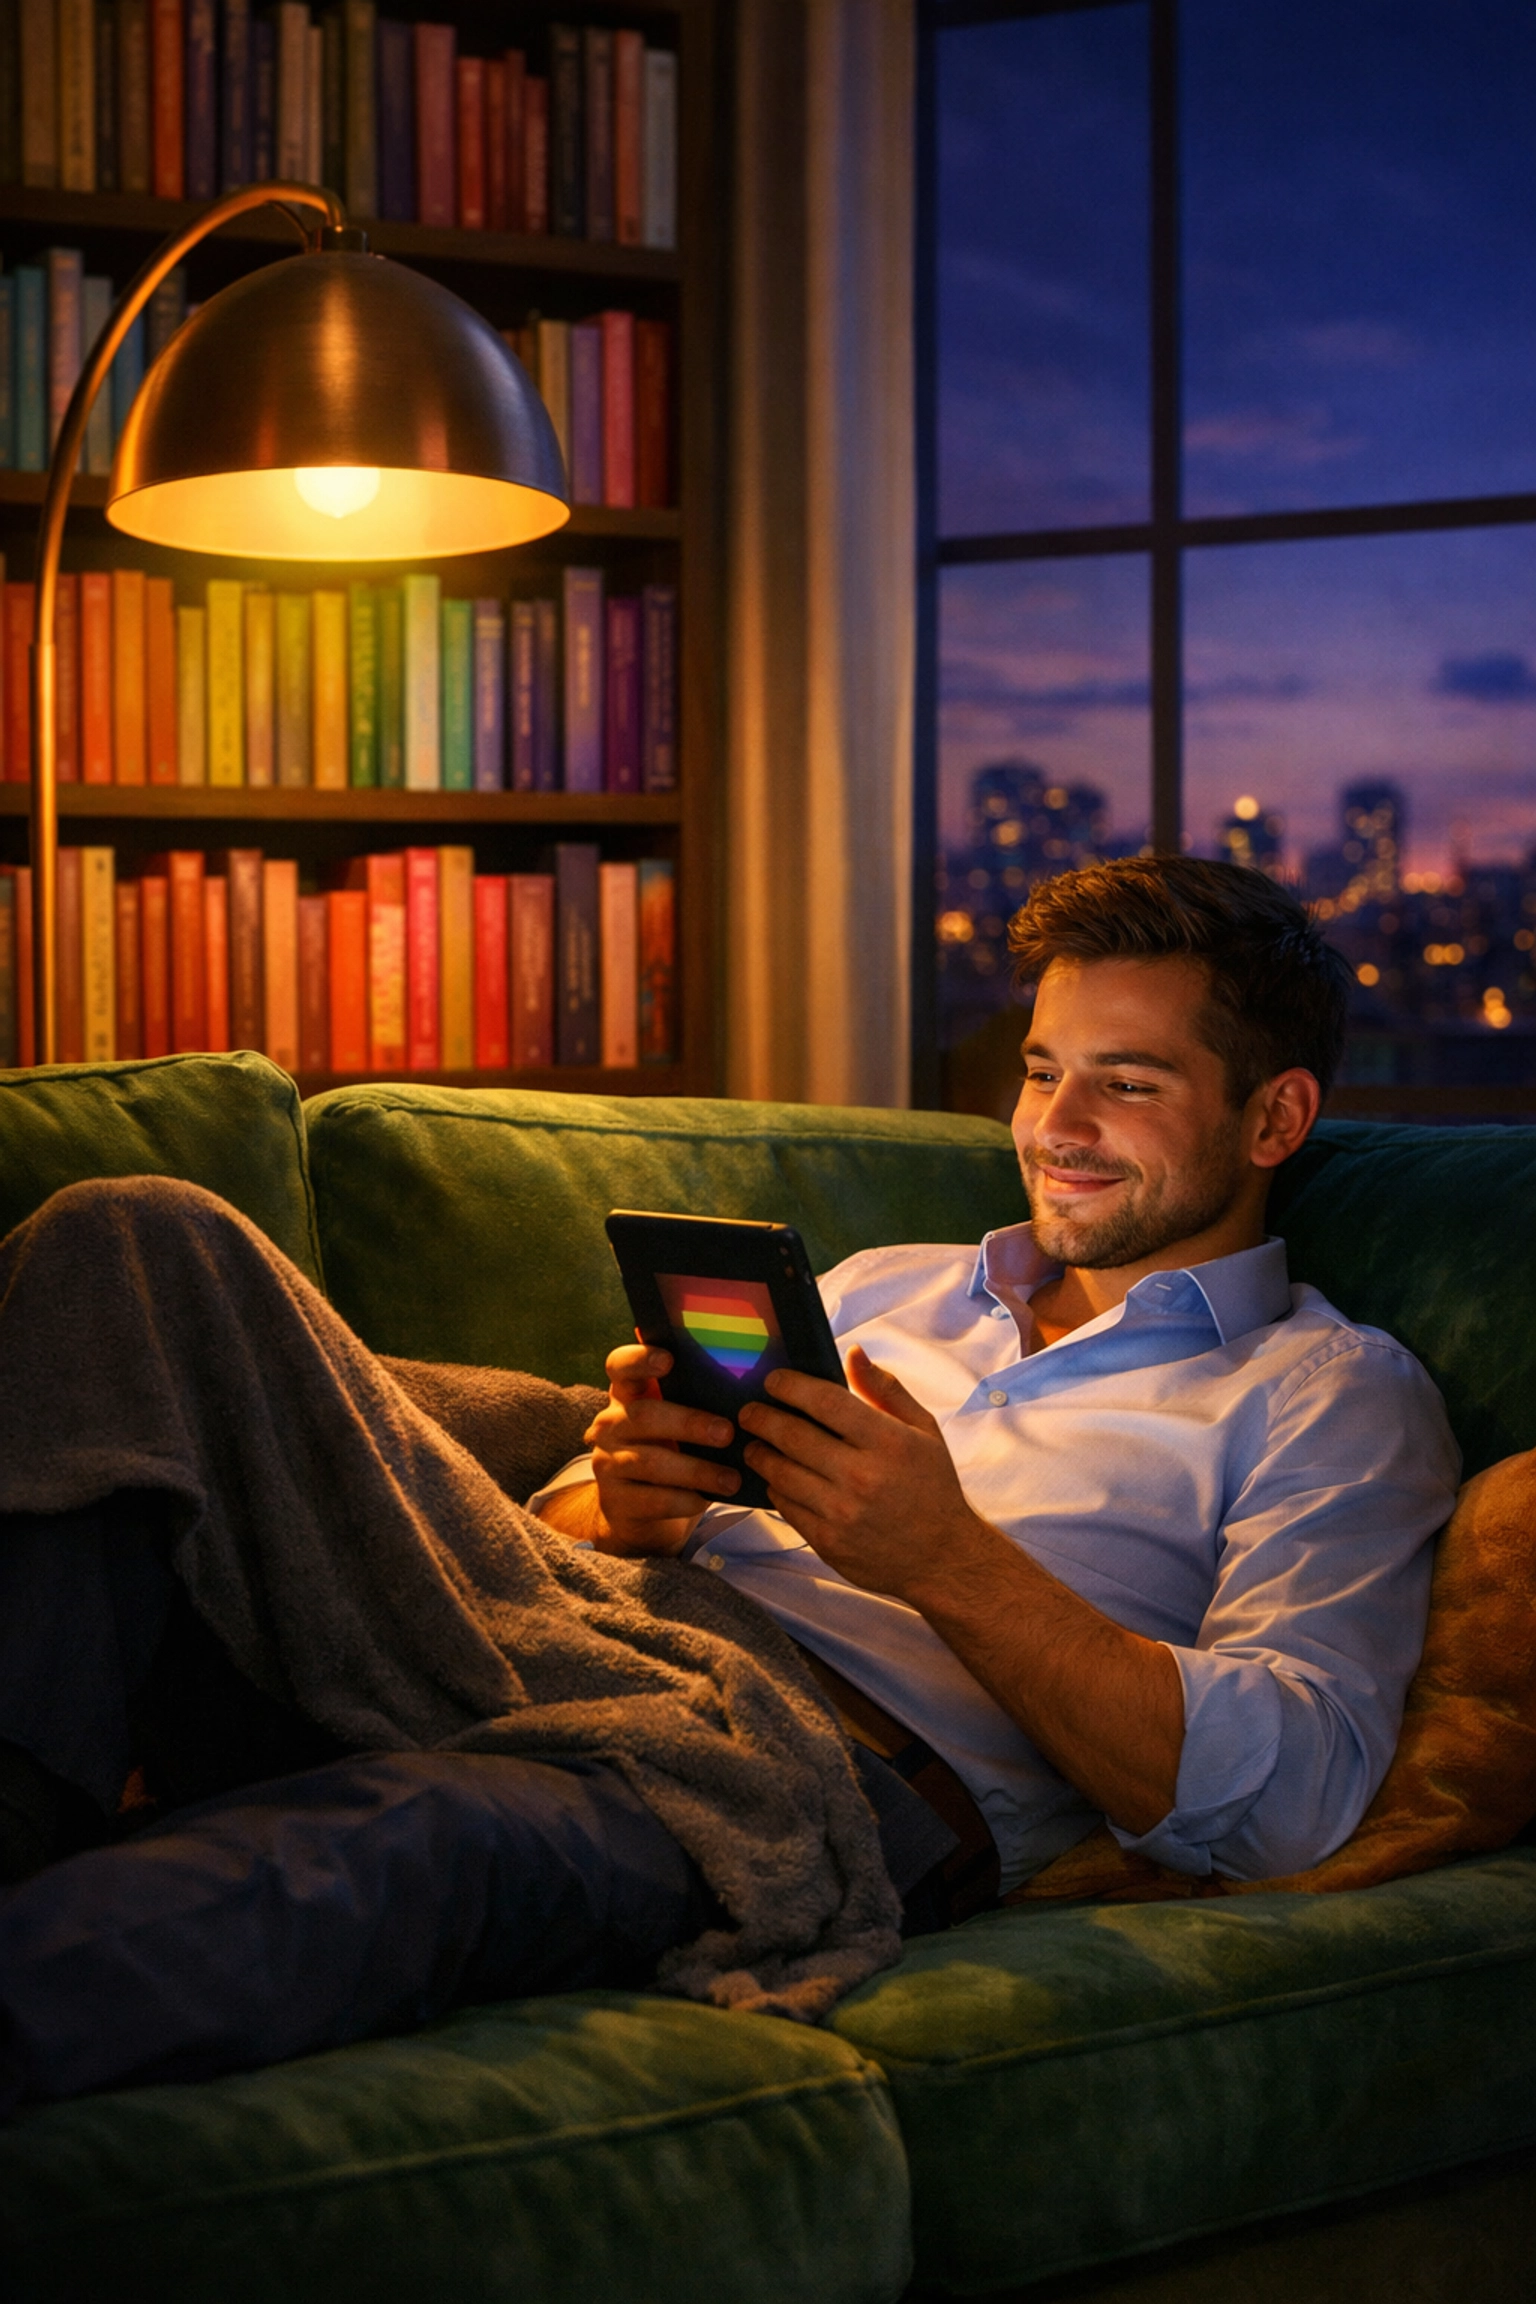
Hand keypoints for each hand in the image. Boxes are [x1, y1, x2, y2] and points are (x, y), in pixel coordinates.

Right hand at [579, 1342, 742, 1555]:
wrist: (639, 1514)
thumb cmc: (671, 1453)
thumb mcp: (676, 1423)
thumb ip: (695, 1399)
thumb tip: (747, 1383)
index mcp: (627, 1395)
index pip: (620, 1365)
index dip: (640, 1359)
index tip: (668, 1359)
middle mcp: (610, 1424)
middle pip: (643, 1415)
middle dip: (688, 1423)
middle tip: (726, 1433)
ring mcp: (607, 1463)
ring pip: (649, 1462)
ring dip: (695, 1470)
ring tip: (731, 1479)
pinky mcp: (615, 1501)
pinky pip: (652, 1499)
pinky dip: (683, 1500)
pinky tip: (706, 1500)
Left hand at [737, 1345, 990, 1602]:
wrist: (943, 1556)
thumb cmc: (933, 1486)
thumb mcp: (924, 1430)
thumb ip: (886, 1390)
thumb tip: (852, 1353)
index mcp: (888, 1442)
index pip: (825, 1402)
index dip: (790, 1386)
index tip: (773, 1380)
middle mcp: (862, 1476)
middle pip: (792, 1436)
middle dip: (761, 1418)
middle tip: (749, 1411)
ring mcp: (842, 1513)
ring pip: (781, 1473)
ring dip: (760, 1453)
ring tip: (754, 1443)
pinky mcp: (828, 1542)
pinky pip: (786, 1506)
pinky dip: (775, 1488)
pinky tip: (776, 1477)